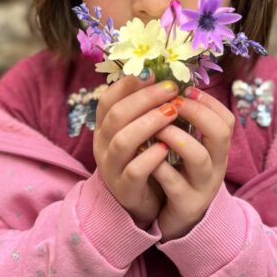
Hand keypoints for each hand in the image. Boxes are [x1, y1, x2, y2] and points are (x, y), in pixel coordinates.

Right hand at [93, 72, 182, 228]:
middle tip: (171, 91)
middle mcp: (103, 146)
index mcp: (104, 129)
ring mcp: (112, 168)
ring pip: (123, 141)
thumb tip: (167, 77)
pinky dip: (151, 157)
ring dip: (149, 123)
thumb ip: (146, 110)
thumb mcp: (139, 132)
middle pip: (116, 115)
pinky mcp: (125, 189)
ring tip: (173, 112)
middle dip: (145, 99)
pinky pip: (135, 171)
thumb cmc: (143, 160)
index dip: (129, 84)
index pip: (108, 100)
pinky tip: (167, 147)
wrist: (139, 203)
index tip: (154, 73)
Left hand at [151, 87, 234, 240]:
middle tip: (171, 103)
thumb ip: (180, 123)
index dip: (207, 101)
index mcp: (216, 149)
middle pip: (220, 132)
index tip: (184, 89)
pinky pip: (174, 183)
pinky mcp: (185, 204)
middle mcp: (215, 165)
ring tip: (156, 128)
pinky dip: (158, 166)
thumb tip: (164, 85)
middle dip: (195, 112)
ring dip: (175, 136)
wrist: (175, 223)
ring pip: (198, 157)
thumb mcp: (185, 150)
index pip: (225, 118)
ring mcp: (202, 186)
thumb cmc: (177, 177)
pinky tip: (143, 155)